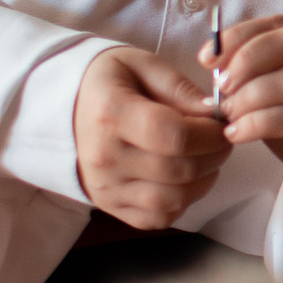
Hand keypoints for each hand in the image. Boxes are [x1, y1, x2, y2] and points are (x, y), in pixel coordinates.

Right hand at [72, 47, 230, 228]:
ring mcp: (105, 186)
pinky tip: (184, 180)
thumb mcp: (140, 64)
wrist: (60, 108)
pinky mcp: (109, 206)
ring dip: (203, 182)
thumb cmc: (108, 82)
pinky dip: (181, 203)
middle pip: (179, 170)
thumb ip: (179, 87)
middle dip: (215, 156)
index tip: (222, 125)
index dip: (210, 135)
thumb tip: (215, 113)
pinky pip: (157, 218)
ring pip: (172, 200)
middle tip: (221, 140)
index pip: (174, 136)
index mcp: (111, 114)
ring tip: (205, 159)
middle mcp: (104, 156)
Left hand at [207, 16, 282, 245]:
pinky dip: (256, 124)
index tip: (207, 58)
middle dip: (248, 60)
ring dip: (249, 97)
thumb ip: (256, 69)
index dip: (241, 36)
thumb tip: (212, 59)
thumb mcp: (279, 88)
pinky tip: (237, 134)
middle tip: (221, 86)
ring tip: (228, 114)